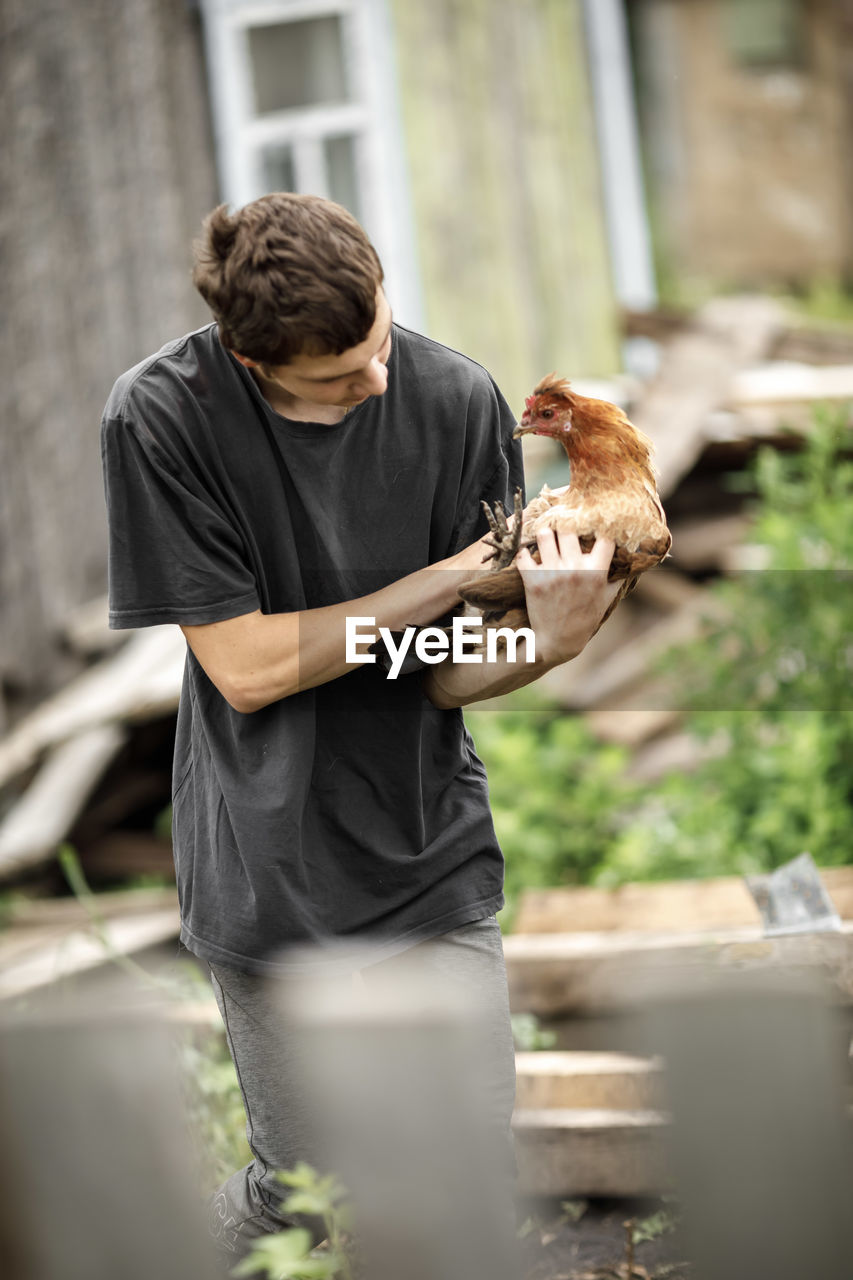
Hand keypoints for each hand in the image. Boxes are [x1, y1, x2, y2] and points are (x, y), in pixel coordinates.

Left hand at [516, 529, 620, 665]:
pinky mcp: (533, 580)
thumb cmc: (585, 619)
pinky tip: (527, 551)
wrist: (559, 641)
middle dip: (565, 525)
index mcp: (596, 571)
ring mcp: (552, 573)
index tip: (594, 521)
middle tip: (562, 524)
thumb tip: (631, 561)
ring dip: (544, 533)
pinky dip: (523, 551)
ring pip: (545, 535)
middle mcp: (575, 568)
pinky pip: (523, 554)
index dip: (599, 526)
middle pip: (568, 528)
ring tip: (545, 536)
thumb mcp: (607, 599)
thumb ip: (617, 577)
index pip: (604, 537)